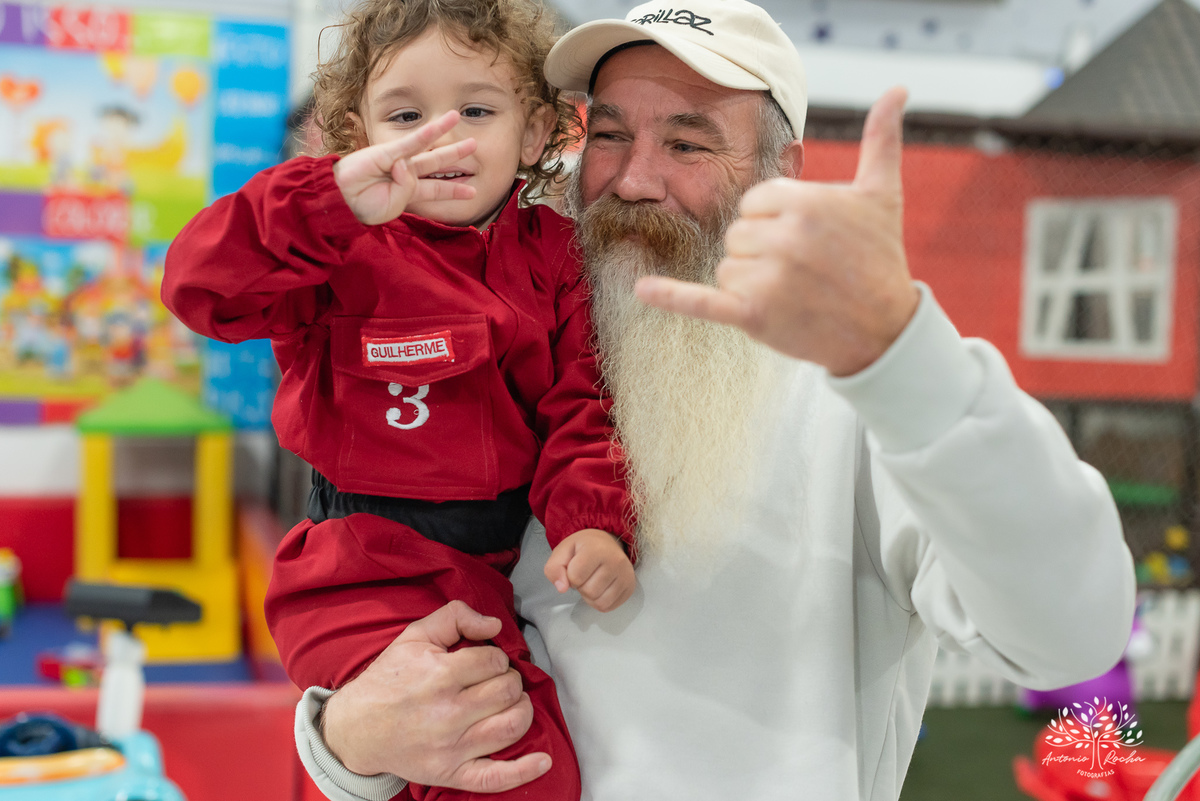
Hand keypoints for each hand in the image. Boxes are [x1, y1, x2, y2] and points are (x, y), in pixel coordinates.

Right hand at [322, 600, 549, 791]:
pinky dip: (524, 771)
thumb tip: (494, 625)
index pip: (494, 661)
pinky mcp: (451, 774)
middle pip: (507, 691)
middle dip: (510, 681)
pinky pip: (495, 778)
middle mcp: (447, 713)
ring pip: (511, 726)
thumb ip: (455, 616)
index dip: (495, 658)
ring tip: (509, 704)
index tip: (484, 663)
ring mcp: (451, 748)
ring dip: (521, 710)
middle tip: (496, 681)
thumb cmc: (388, 680)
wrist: (355, 729)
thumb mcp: (414, 636)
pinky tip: (543, 760)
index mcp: (438, 676)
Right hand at [334, 110, 477, 224]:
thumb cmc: (362, 207)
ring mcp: (397, 161)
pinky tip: (439, 124)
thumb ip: (407, 190)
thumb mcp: (393, 207)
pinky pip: (410, 142)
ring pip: (426, 146)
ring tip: (457, 116)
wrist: (340, 200)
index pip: (436, 189)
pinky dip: (424, 134)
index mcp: (408, 192)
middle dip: (456, 154)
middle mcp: (406, 174)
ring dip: (443, 132)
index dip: (454, 189)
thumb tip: (407, 165)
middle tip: (475, 144)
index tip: (472, 191)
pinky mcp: (386, 151)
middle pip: (436, 162)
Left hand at [543, 529, 635, 611]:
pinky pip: (608, 607)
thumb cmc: (583, 547)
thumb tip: (562, 588)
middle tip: (585, 574)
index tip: (575, 566)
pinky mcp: (630, 587)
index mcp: (597, 549)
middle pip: (589, 591)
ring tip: (592, 581)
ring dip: (590, 597)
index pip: (575, 577)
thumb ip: (554, 568)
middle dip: (581, 586)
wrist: (606, 542)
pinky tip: (600, 588)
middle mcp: (616, 561)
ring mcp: (626, 575)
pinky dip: (599, 602)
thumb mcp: (563, 551)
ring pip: (599, 602)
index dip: (569, 576)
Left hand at [634, 87, 920, 376]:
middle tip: (803, 270)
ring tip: (792, 292)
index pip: (753, 202)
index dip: (773, 221)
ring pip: (725, 267)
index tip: (806, 240)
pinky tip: (643, 290)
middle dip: (761, 251)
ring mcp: (767, 278)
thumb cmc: (880, 258)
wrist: (885, 330)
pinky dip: (671, 296)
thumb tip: (898, 89)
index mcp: (805, 202)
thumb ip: (881, 140)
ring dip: (749, 282)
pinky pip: (701, 301)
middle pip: (736, 234)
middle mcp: (784, 237)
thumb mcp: (881, 195)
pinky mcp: (753, 315)